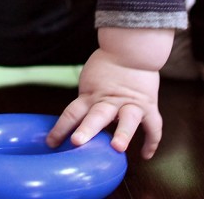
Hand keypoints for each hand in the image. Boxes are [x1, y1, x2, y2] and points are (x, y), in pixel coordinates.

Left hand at [46, 28, 171, 159]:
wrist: (132, 48)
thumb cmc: (108, 63)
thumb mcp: (90, 79)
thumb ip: (86, 98)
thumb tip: (75, 118)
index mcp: (91, 95)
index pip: (72, 113)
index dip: (61, 128)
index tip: (51, 143)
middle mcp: (110, 101)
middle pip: (96, 116)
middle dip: (87, 129)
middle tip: (77, 141)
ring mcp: (131, 104)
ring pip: (127, 119)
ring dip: (123, 133)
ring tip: (118, 147)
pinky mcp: (148, 106)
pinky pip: (153, 126)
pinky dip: (151, 141)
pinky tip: (145, 155)